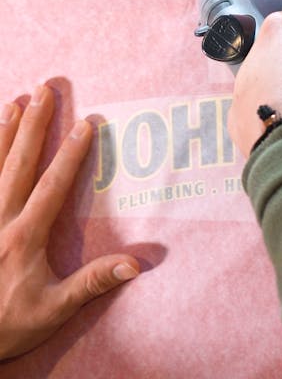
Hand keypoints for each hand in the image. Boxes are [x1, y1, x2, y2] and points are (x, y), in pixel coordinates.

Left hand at [0, 85, 139, 359]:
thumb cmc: (8, 324)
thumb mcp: (55, 309)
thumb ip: (93, 282)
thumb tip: (135, 264)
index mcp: (24, 237)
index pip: (52, 185)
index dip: (71, 154)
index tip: (85, 125)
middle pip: (19, 163)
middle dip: (34, 125)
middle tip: (44, 91)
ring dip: (5, 132)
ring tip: (16, 102)